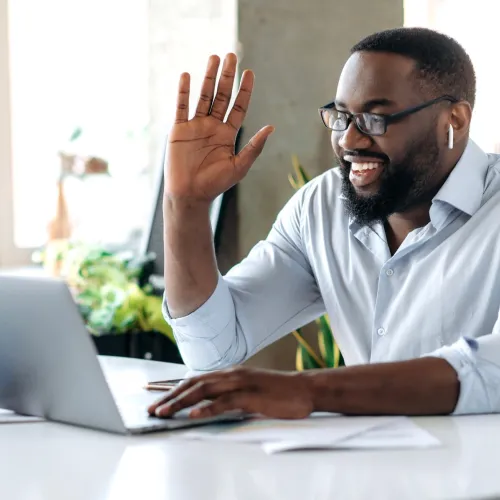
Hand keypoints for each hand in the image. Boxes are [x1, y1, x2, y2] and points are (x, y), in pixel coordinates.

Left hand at [147, 367, 313, 419]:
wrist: (304, 389)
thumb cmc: (277, 392)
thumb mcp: (248, 390)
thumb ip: (229, 394)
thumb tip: (208, 404)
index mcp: (229, 373)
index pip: (195, 379)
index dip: (173, 388)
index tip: (155, 396)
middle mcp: (231, 374)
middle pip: (194, 384)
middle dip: (170, 397)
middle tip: (152, 409)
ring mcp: (240, 383)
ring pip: (203, 391)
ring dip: (180, 402)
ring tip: (163, 412)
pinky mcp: (251, 396)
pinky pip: (224, 402)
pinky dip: (206, 409)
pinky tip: (193, 415)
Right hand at [165, 53, 274, 202]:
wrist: (190, 195)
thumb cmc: (215, 184)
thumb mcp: (239, 166)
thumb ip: (254, 147)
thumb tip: (271, 128)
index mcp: (228, 134)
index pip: (238, 107)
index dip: (244, 90)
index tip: (249, 73)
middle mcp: (212, 126)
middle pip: (221, 96)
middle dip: (226, 77)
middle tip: (231, 56)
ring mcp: (195, 126)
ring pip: (203, 97)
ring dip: (208, 77)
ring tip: (213, 58)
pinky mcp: (179, 130)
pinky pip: (182, 107)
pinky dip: (184, 92)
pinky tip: (187, 76)